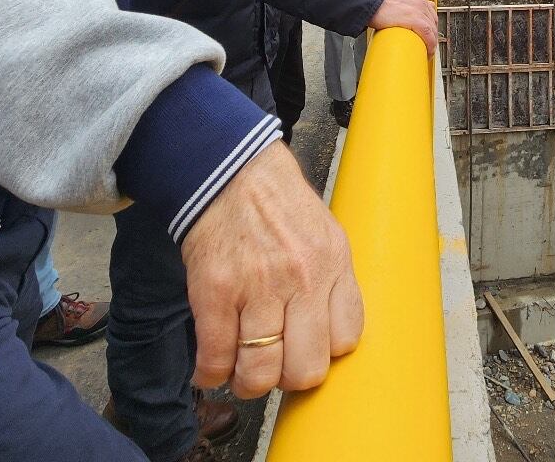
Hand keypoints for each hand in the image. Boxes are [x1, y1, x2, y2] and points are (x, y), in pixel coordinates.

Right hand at [182, 143, 362, 398]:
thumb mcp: (325, 235)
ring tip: (241, 371)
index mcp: (333, 264)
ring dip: (248, 382)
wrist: (229, 171)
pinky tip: (210, 369)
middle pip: (305, 370)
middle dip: (288, 379)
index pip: (345, 342)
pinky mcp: (214, 291)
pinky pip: (215, 358)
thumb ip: (331, 283)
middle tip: (275, 366)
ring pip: (260, 373)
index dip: (324, 354)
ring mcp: (256, 287)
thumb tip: (331, 338)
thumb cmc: (277, 205)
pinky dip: (210, 374)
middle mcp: (300, 279)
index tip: (307, 350)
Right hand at [368, 0, 437, 54]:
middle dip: (433, 35)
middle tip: (429, 44)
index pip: (431, 14)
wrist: (372, 3)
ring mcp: (420, 12)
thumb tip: (407, 16)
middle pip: (434, 23)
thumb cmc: (380, 3)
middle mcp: (421, 3)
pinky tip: (428, 50)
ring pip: (433, 30)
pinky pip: (429, 35)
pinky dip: (430, 44)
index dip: (432, 27)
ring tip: (428, 50)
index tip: (430, 34)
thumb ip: (407, 6)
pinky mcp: (416, 21)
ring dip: (433, 42)